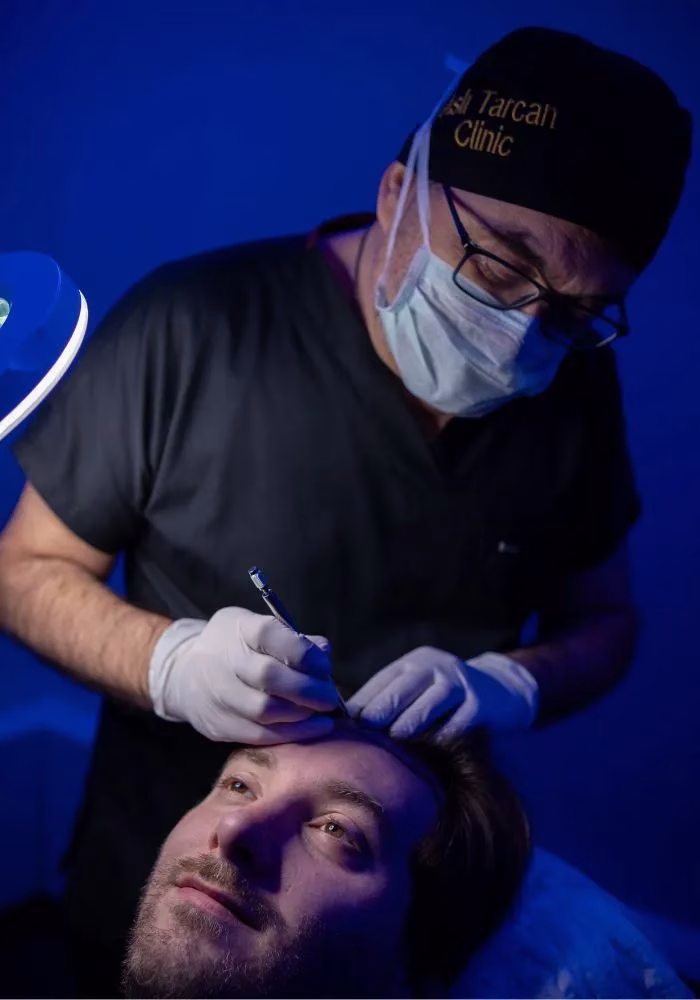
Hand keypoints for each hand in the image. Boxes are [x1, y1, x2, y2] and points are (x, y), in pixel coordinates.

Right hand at [149, 607, 339, 743]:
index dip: (303, 652)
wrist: (185, 674)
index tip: (323, 665)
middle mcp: (224, 662)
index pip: (270, 635)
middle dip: (308, 689)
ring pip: (266, 711)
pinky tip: (312, 728)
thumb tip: (323, 653)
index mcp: (238, 630)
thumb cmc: (233, 646)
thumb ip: (291, 638)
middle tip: (329, 696)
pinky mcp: (219, 725)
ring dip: (302, 715)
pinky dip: (291, 734)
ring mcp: (218, 696)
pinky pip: (259, 735)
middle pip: (269, 677)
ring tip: (323, 713)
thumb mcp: (256, 626)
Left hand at [346, 647, 538, 739]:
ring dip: (412, 719)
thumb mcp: (420, 685)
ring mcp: (461, 683)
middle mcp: (437, 667)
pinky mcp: (481, 703)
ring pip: (433, 699)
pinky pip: (460, 719)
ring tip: (394, 736)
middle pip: (406, 685)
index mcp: (416, 663)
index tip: (346, 718)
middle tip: (365, 726)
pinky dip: (445, 733)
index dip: (365, 698)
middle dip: (384, 705)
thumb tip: (351, 722)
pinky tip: (431, 746)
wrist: (501, 689)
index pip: (385, 678)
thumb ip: (392, 698)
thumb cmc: (447, 695)